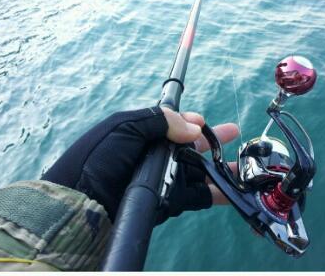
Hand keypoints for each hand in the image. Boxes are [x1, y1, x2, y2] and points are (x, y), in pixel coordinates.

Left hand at [42, 106, 238, 222]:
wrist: (81, 203)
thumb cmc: (99, 158)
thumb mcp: (126, 127)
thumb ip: (160, 121)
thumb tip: (193, 126)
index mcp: (143, 133)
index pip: (174, 123)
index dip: (191, 121)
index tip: (204, 122)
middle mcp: (155, 155)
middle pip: (190, 146)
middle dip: (213, 140)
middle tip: (235, 133)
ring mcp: (163, 179)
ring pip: (198, 171)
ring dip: (219, 167)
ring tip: (243, 165)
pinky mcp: (168, 202)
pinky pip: (196, 196)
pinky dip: (215, 193)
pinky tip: (232, 190)